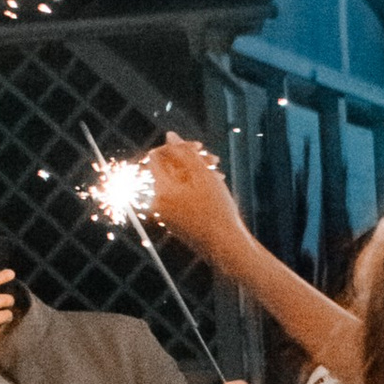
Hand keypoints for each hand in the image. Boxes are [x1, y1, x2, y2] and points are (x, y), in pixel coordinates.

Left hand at [147, 135, 253, 260]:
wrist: (226, 247)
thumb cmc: (217, 212)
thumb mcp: (203, 176)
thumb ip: (185, 153)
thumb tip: (170, 136)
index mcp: (159, 191)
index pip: (156, 156)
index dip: (177, 147)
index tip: (199, 148)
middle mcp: (156, 202)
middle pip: (167, 169)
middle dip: (190, 161)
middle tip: (214, 161)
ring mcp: (164, 213)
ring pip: (176, 182)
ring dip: (195, 173)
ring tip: (219, 175)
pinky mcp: (174, 220)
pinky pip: (179, 196)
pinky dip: (194, 188)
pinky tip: (215, 187)